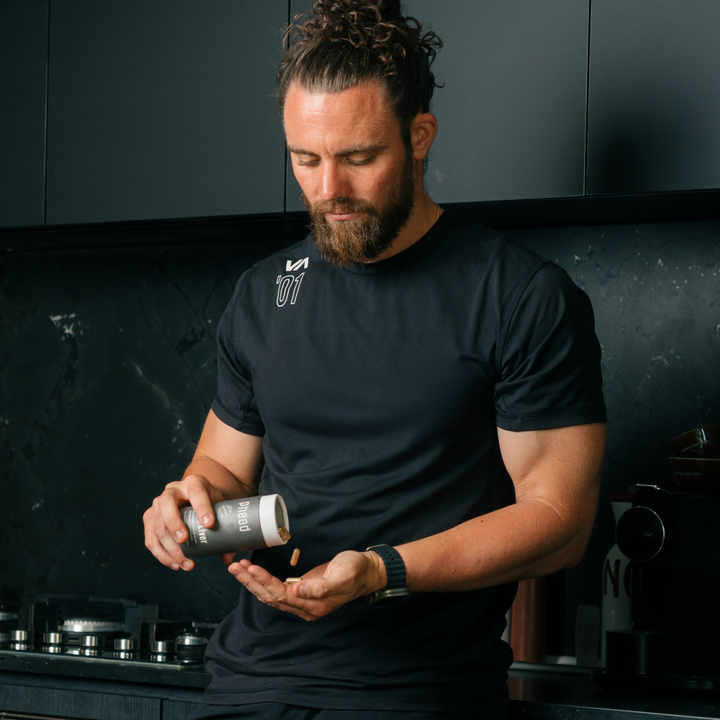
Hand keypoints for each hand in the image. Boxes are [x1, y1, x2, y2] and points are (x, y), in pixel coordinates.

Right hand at [143, 474, 234, 570]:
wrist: (197, 496)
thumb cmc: (211, 502)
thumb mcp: (221, 507)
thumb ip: (227, 529)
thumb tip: (228, 559)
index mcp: (193, 482)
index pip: (197, 492)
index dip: (202, 508)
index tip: (209, 524)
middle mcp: (172, 490)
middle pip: (167, 504)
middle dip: (174, 524)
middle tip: (184, 541)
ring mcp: (158, 503)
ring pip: (157, 524)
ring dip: (169, 547)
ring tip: (185, 563)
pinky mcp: (150, 517)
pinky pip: (151, 537)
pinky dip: (161, 554)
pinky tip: (174, 564)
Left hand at [227, 550, 386, 620]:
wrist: (366, 571)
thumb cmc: (356, 571)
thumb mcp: (342, 576)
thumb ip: (321, 587)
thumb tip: (298, 590)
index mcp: (313, 605)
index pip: (281, 595)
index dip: (264, 582)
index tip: (251, 568)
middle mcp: (304, 607)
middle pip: (270, 597)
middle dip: (251, 582)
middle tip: (234, 566)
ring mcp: (301, 601)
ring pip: (270, 594)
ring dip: (252, 582)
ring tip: (237, 568)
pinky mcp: (300, 592)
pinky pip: (276, 589)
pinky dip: (262, 580)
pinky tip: (252, 572)